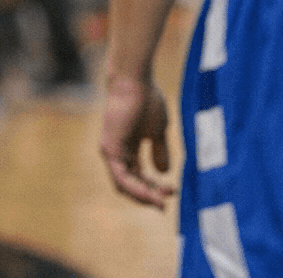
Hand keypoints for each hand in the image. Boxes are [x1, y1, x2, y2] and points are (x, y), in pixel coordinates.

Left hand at [99, 75, 175, 207]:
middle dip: (150, 195)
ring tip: (161, 202)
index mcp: (127, 149)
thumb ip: (159, 150)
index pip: (137, 177)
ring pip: (124, 185)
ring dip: (144, 196)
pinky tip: (152, 193)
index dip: (154, 188)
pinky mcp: (109, 149)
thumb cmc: (147, 99)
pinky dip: (136, 188)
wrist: (136, 81)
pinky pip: (122, 177)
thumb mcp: (157, 131)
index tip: (173, 192)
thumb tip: (163, 172)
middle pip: (131, 184)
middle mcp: (116, 153)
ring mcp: (110, 152)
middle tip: (167, 201)